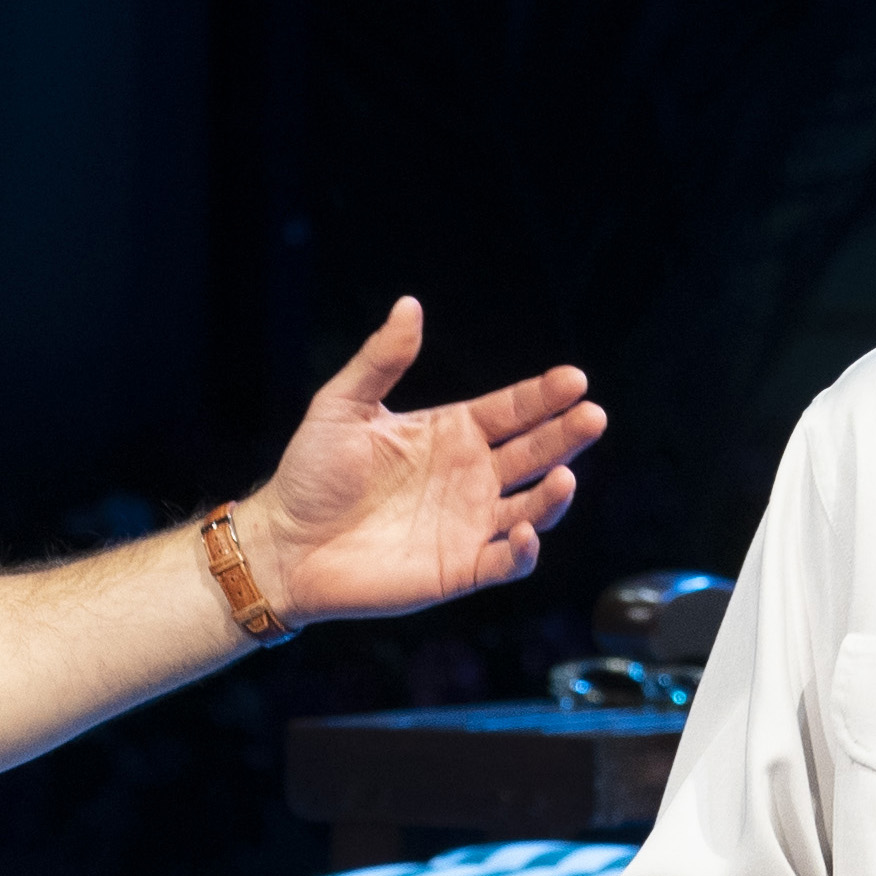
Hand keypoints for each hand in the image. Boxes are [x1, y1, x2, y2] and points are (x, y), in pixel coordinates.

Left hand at [232, 300, 607, 623]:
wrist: (283, 544)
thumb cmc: (310, 473)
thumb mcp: (341, 406)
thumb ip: (381, 360)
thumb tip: (410, 306)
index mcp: (451, 433)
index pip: (511, 410)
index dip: (544, 395)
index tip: (574, 380)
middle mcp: (470, 477)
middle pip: (534, 452)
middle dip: (567, 434)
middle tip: (592, 416)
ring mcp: (469, 525)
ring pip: (532, 507)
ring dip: (555, 494)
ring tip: (565, 476)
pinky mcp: (460, 569)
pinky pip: (505, 562)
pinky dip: (523, 551)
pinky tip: (525, 532)